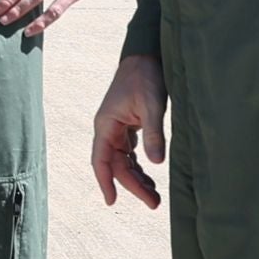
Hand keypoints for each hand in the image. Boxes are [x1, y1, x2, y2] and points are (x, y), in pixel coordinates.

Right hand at [90, 54, 167, 208]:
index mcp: (106, 125)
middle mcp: (108, 129)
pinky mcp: (128, 125)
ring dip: (137, 177)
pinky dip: (140, 165)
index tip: (112, 201)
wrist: (145, 56)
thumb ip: (153, 134)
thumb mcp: (152, 105)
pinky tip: (150, 175)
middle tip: (154, 203)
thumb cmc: (145, 77)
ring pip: (123, 160)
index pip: (102, 160)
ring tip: (155, 195)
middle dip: (133, 185)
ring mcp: (117, 128)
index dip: (106, 182)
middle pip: (116, 165)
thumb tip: (156, 163)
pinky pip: (130, 152)